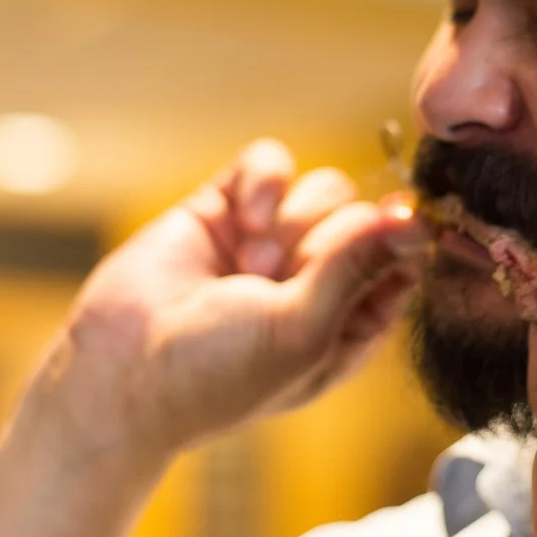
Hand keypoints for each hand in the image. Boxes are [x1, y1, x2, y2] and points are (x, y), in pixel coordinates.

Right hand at [62, 138, 427, 455]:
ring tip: (251, 266)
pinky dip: (263, 183)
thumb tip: (415, 218)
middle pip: (365, 218)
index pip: (406, 260)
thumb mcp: (305, 329)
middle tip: (284, 278)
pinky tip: (242, 221)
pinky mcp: (228, 207)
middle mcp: (320, 279)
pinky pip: (270, 162)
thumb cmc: (217, 374)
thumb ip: (359, 267)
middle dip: (330, 241)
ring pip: (324, 187)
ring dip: (293, 221)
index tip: (401, 231)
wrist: (120, 374)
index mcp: (354, 321)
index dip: (406, 240)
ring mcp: (273, 241)